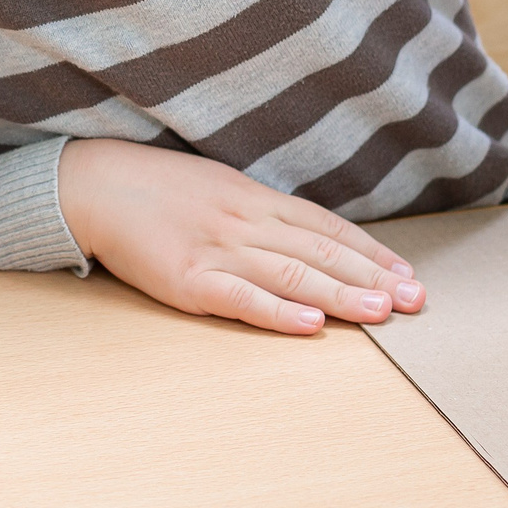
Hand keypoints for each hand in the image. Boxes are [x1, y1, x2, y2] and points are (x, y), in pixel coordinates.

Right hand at [58, 140, 424, 333]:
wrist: (92, 185)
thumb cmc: (153, 190)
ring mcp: (216, 249)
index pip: (326, 227)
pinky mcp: (186, 277)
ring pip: (291, 273)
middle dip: (372, 277)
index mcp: (253, 200)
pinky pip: (239, 297)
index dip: (370, 252)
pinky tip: (310, 323)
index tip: (408, 274)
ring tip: (382, 313)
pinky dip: (277, 311)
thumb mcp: (215, 187)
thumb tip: (303, 238)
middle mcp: (244, 221)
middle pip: (320, 251)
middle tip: (415, 300)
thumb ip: (256, 212)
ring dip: (341, 294)